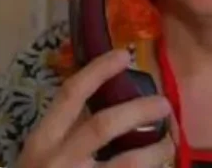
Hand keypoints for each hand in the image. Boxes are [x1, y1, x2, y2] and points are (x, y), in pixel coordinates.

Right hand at [17, 49, 174, 167]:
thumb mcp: (42, 155)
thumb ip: (70, 130)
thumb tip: (114, 98)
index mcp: (43, 142)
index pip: (70, 95)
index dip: (97, 71)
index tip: (123, 55)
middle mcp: (59, 161)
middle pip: (103, 126)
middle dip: (138, 110)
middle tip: (164, 103)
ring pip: (127, 163)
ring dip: (155, 151)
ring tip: (169, 144)